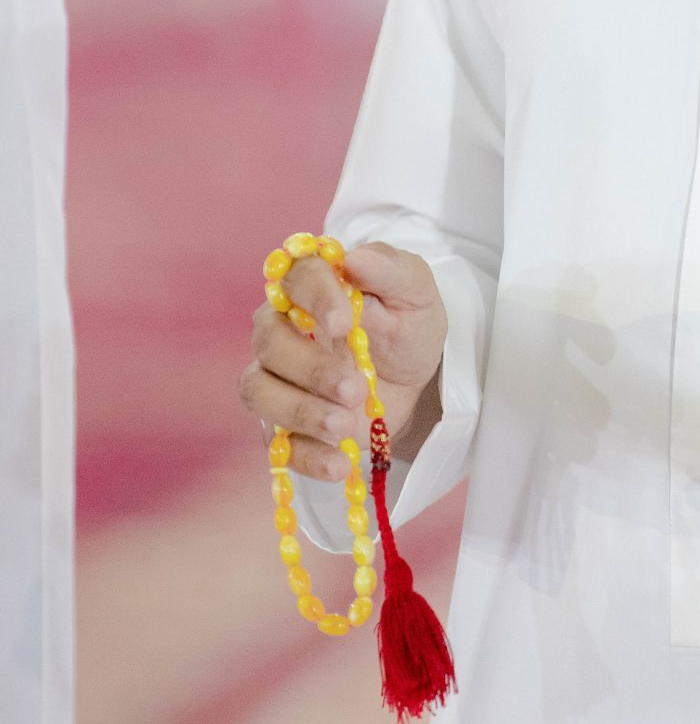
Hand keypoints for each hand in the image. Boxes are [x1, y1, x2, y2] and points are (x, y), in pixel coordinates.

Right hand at [238, 242, 446, 480]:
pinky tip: (339, 465)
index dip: (315, 298)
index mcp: (311, 286)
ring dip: (300, 412)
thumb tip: (355, 258)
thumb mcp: (415, 293)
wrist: (416, 376)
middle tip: (355, 388)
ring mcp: (278, 377)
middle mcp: (282, 328)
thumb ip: (390, 269)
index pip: (297, 278)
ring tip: (345, 427)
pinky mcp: (285, 422)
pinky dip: (307, 457)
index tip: (345, 323)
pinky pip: (278, 443)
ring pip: (259, 391)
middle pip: (268, 341)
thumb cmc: (407, 323)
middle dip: (310, 368)